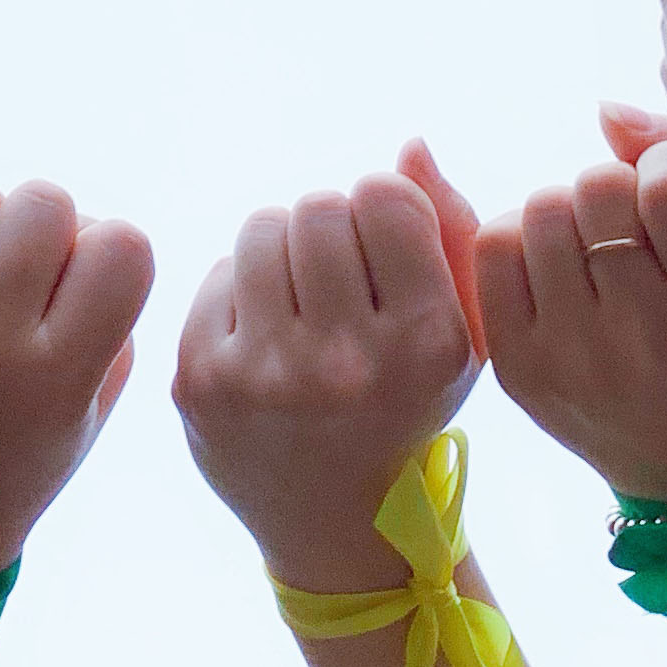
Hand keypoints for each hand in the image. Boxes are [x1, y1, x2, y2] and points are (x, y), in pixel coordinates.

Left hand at [0, 177, 155, 579]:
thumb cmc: (16, 450)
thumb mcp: (91, 403)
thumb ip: (110, 309)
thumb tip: (75, 219)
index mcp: (55, 382)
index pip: (122, 246)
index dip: (111, 253)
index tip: (85, 286)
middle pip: (43, 202)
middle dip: (45, 228)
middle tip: (21, 276)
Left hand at [172, 144, 483, 589]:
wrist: (339, 521)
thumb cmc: (408, 403)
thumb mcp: (464, 330)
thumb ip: (450, 228)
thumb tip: (407, 144)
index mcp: (425, 344)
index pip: (382, 196)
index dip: (383, 214)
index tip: (386, 258)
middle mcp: (346, 363)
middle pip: (316, 207)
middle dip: (329, 231)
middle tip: (339, 283)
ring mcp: (267, 376)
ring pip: (261, 228)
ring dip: (283, 250)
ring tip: (302, 302)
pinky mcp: (202, 381)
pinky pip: (218, 273)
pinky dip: (242, 291)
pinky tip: (266, 338)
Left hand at [477, 134, 666, 508]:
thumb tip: (603, 110)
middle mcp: (647, 341)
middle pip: (594, 187)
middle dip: (614, 186)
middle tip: (632, 224)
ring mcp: (575, 360)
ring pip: (538, 211)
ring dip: (567, 211)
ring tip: (595, 247)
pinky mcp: (520, 371)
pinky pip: (492, 251)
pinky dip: (521, 240)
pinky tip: (555, 267)